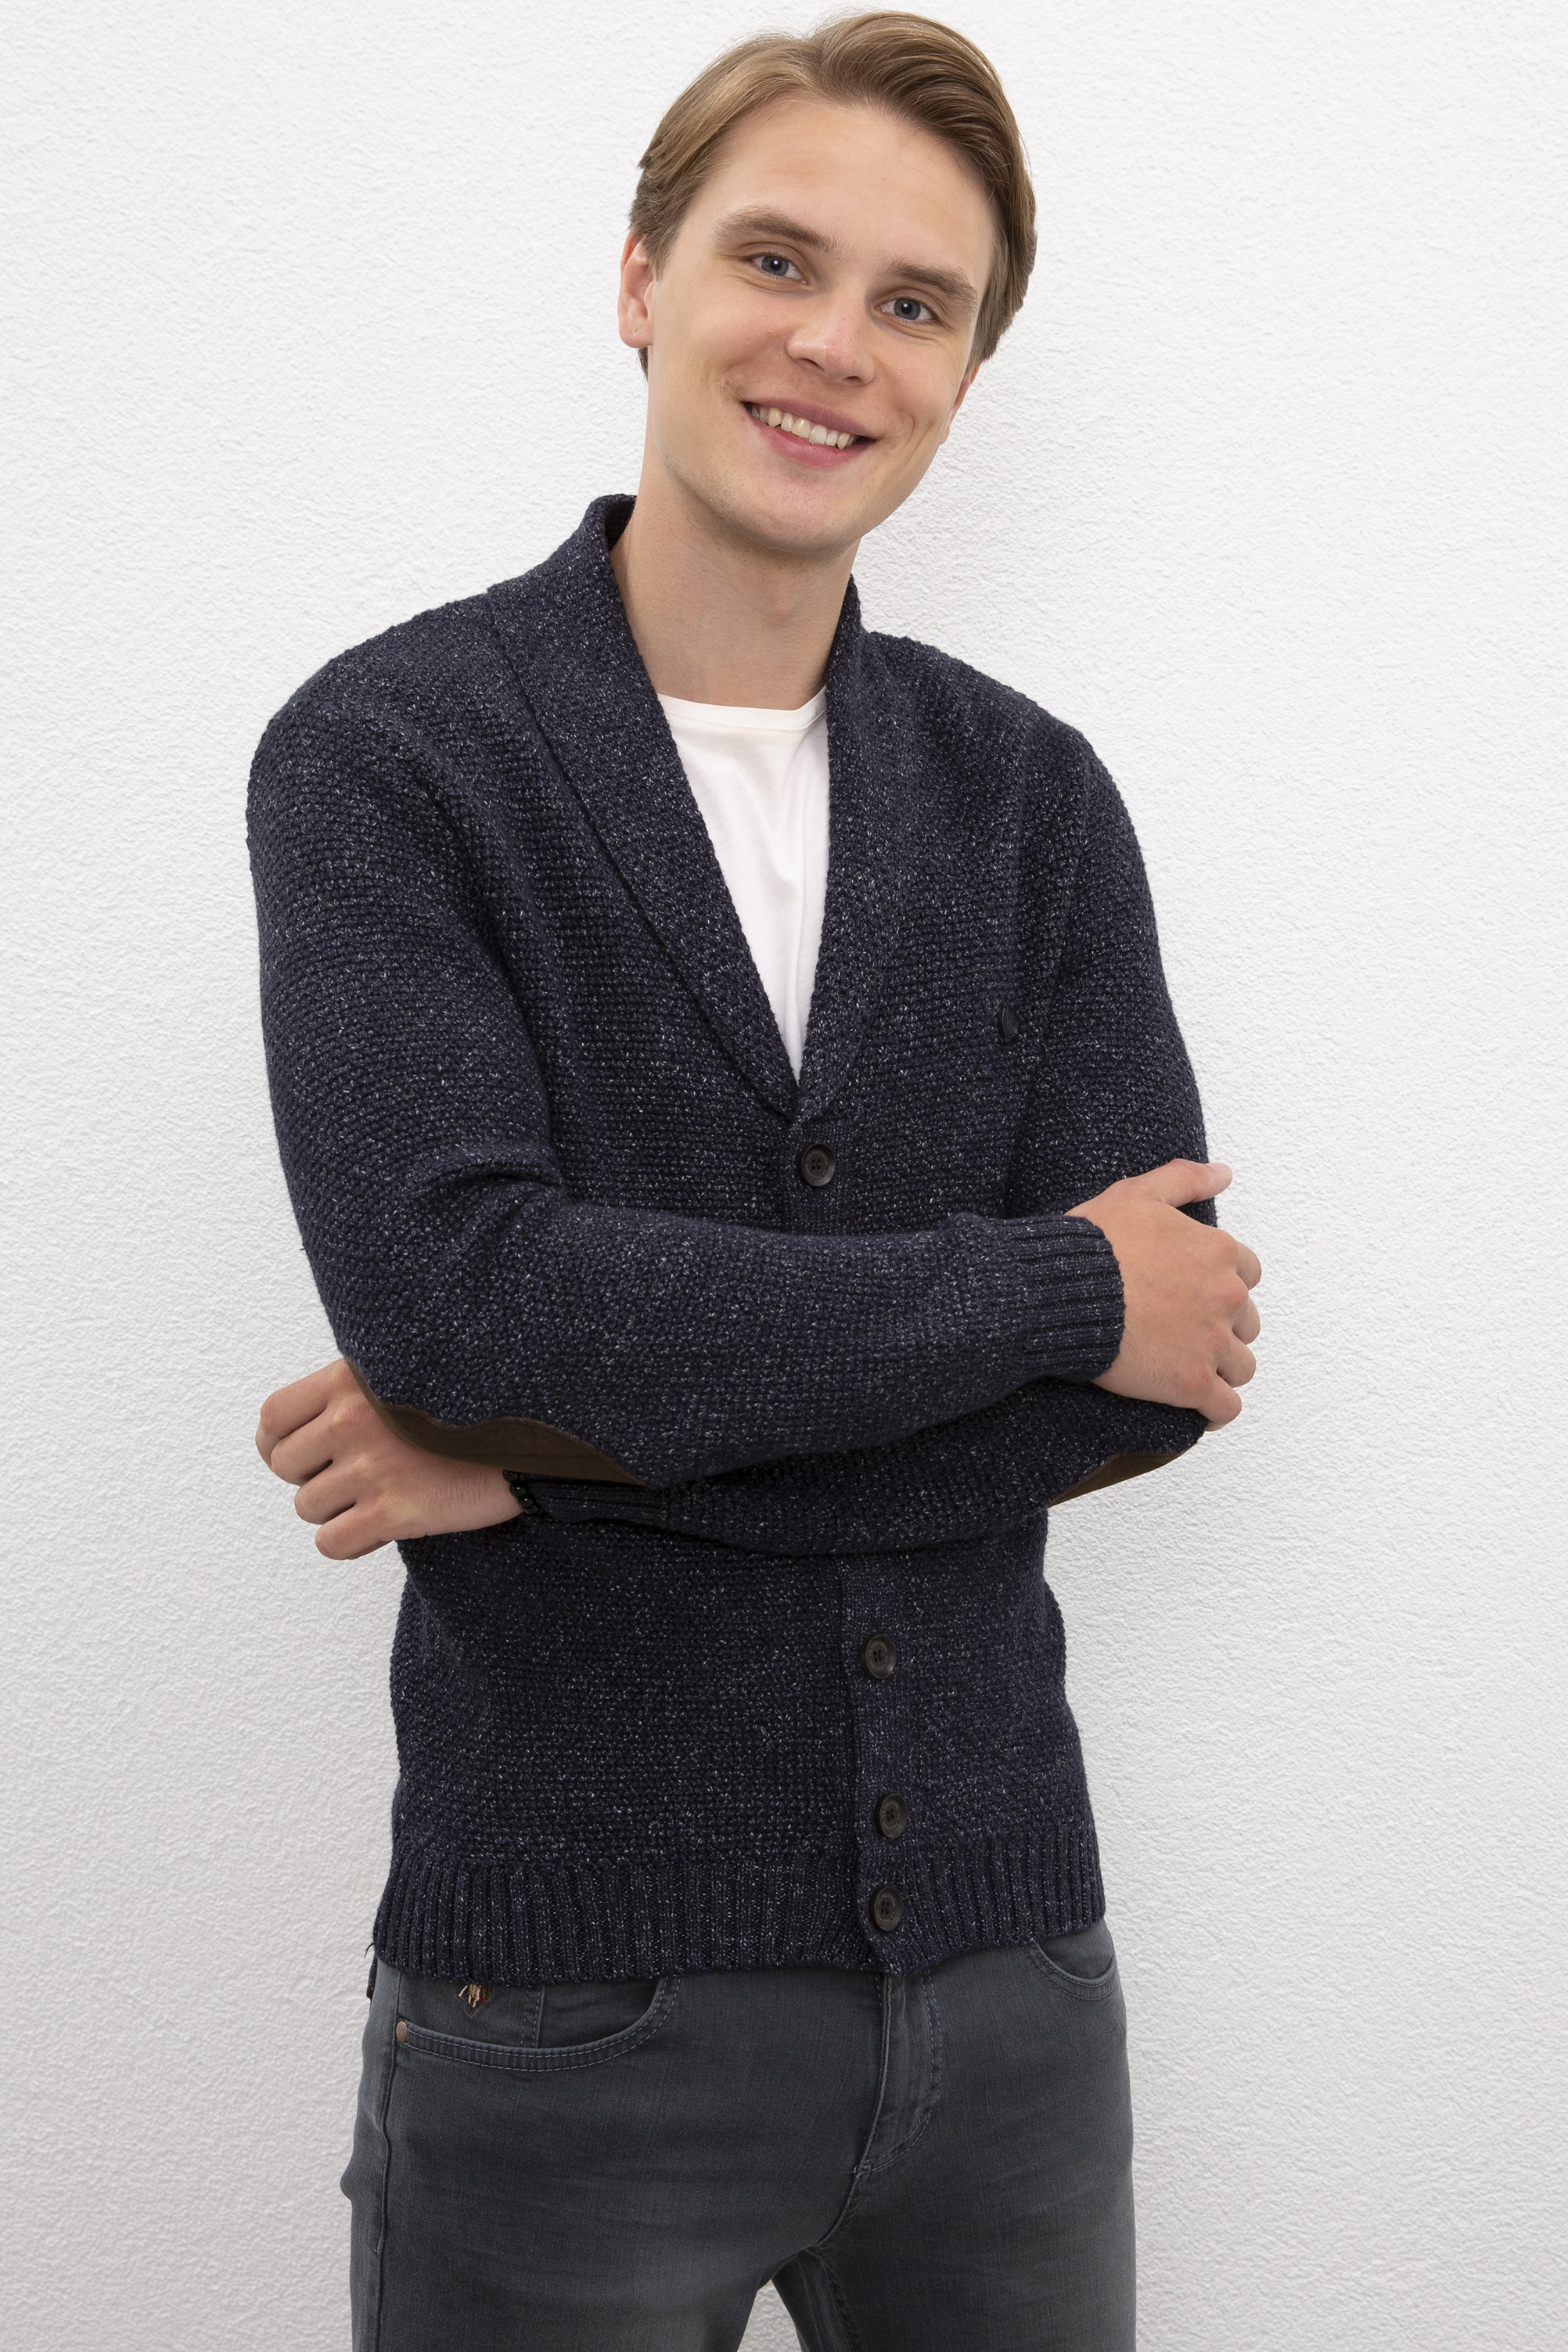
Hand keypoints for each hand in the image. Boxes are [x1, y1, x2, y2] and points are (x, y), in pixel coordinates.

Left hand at [254, 1359, 521, 1558]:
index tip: (295, 1454)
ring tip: (379, 1495)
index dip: (276, 1442)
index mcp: (350, 1379)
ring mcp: (371, 1468)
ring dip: (338, 1509)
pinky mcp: (393, 1512)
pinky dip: (352, 1541)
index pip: (273, 1417)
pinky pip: (331, 1544)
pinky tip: (384, 1525)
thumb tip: (297, 1430)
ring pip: (308, 1507)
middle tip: (351, 1475)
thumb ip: (351, 1392)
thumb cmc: (471, 1406)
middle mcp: (353, 1420)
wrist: (534, 1437)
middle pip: (286, 1466)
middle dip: (313, 1476)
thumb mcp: (404, 1373)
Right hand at [1068, 1161, 1260, 1426]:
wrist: (1063, 1293)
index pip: (1248, 1273)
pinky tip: (1198, 1409)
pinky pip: (1225, 1408)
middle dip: (1223, 1328)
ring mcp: (1212, 1343)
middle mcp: (1227, 1297)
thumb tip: (1224, 1173)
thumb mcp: (1138, 1193)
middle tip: (1184, 1333)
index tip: (1195, 1294)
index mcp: (1220, 1253)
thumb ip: (1186, 1179)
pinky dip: (1215, 1411)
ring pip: (1241, 1367)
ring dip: (1222, 1370)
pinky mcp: (1192, 1384)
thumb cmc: (1094, 1243)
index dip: (1222, 1285)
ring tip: (1190, 1371)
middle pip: (1247, 1323)